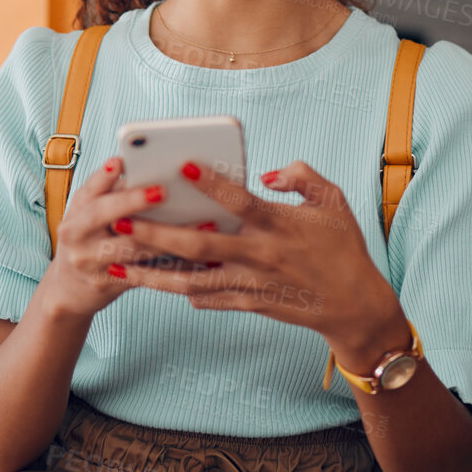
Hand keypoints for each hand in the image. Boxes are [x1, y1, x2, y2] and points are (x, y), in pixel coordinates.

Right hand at [41, 156, 212, 320]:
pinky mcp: (107, 284)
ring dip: (166, 236)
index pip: (89, 188)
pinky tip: (197, 256)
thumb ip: (113, 194)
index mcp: (76, 210)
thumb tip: (149, 168)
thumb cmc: (90, 238)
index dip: (104, 176)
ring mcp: (89, 262)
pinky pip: (144, 274)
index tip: (122, 162)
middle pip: (103, 214)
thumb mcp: (90, 214)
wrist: (69, 288)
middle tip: (163, 191)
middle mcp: (76, 235)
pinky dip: (171, 264)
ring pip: (131, 247)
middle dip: (133, 201)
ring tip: (200, 224)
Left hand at [116, 159, 402, 350]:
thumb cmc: (344, 248)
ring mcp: (251, 284)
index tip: (182, 165)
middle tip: (120, 219)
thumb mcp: (333, 202)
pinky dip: (180, 291)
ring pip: (191, 281)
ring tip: (117, 261)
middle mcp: (259, 256)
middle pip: (198, 245)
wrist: (354, 306)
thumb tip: (267, 173)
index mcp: (279, 226)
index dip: (212, 183)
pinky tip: (152, 281)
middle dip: (155, 233)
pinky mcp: (249, 304)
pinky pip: (207, 299)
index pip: (240, 201)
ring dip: (151, 272)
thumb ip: (302, 176)